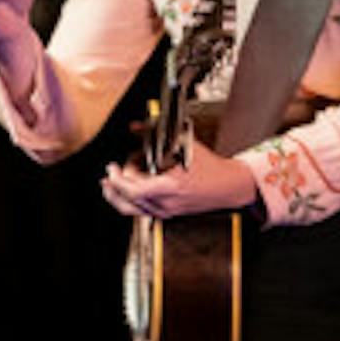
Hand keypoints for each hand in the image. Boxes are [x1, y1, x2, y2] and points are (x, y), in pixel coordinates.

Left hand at [101, 134, 257, 219]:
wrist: (227, 187)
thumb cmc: (211, 167)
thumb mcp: (185, 145)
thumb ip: (157, 135)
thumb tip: (136, 127)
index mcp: (171, 187)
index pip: (133, 190)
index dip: (118, 180)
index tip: (112, 168)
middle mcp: (166, 203)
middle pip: (127, 201)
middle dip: (115, 184)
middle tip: (112, 170)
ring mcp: (166, 211)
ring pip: (131, 209)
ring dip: (118, 194)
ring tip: (112, 182)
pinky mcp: (167, 213)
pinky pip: (140, 210)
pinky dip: (129, 200)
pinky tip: (126, 190)